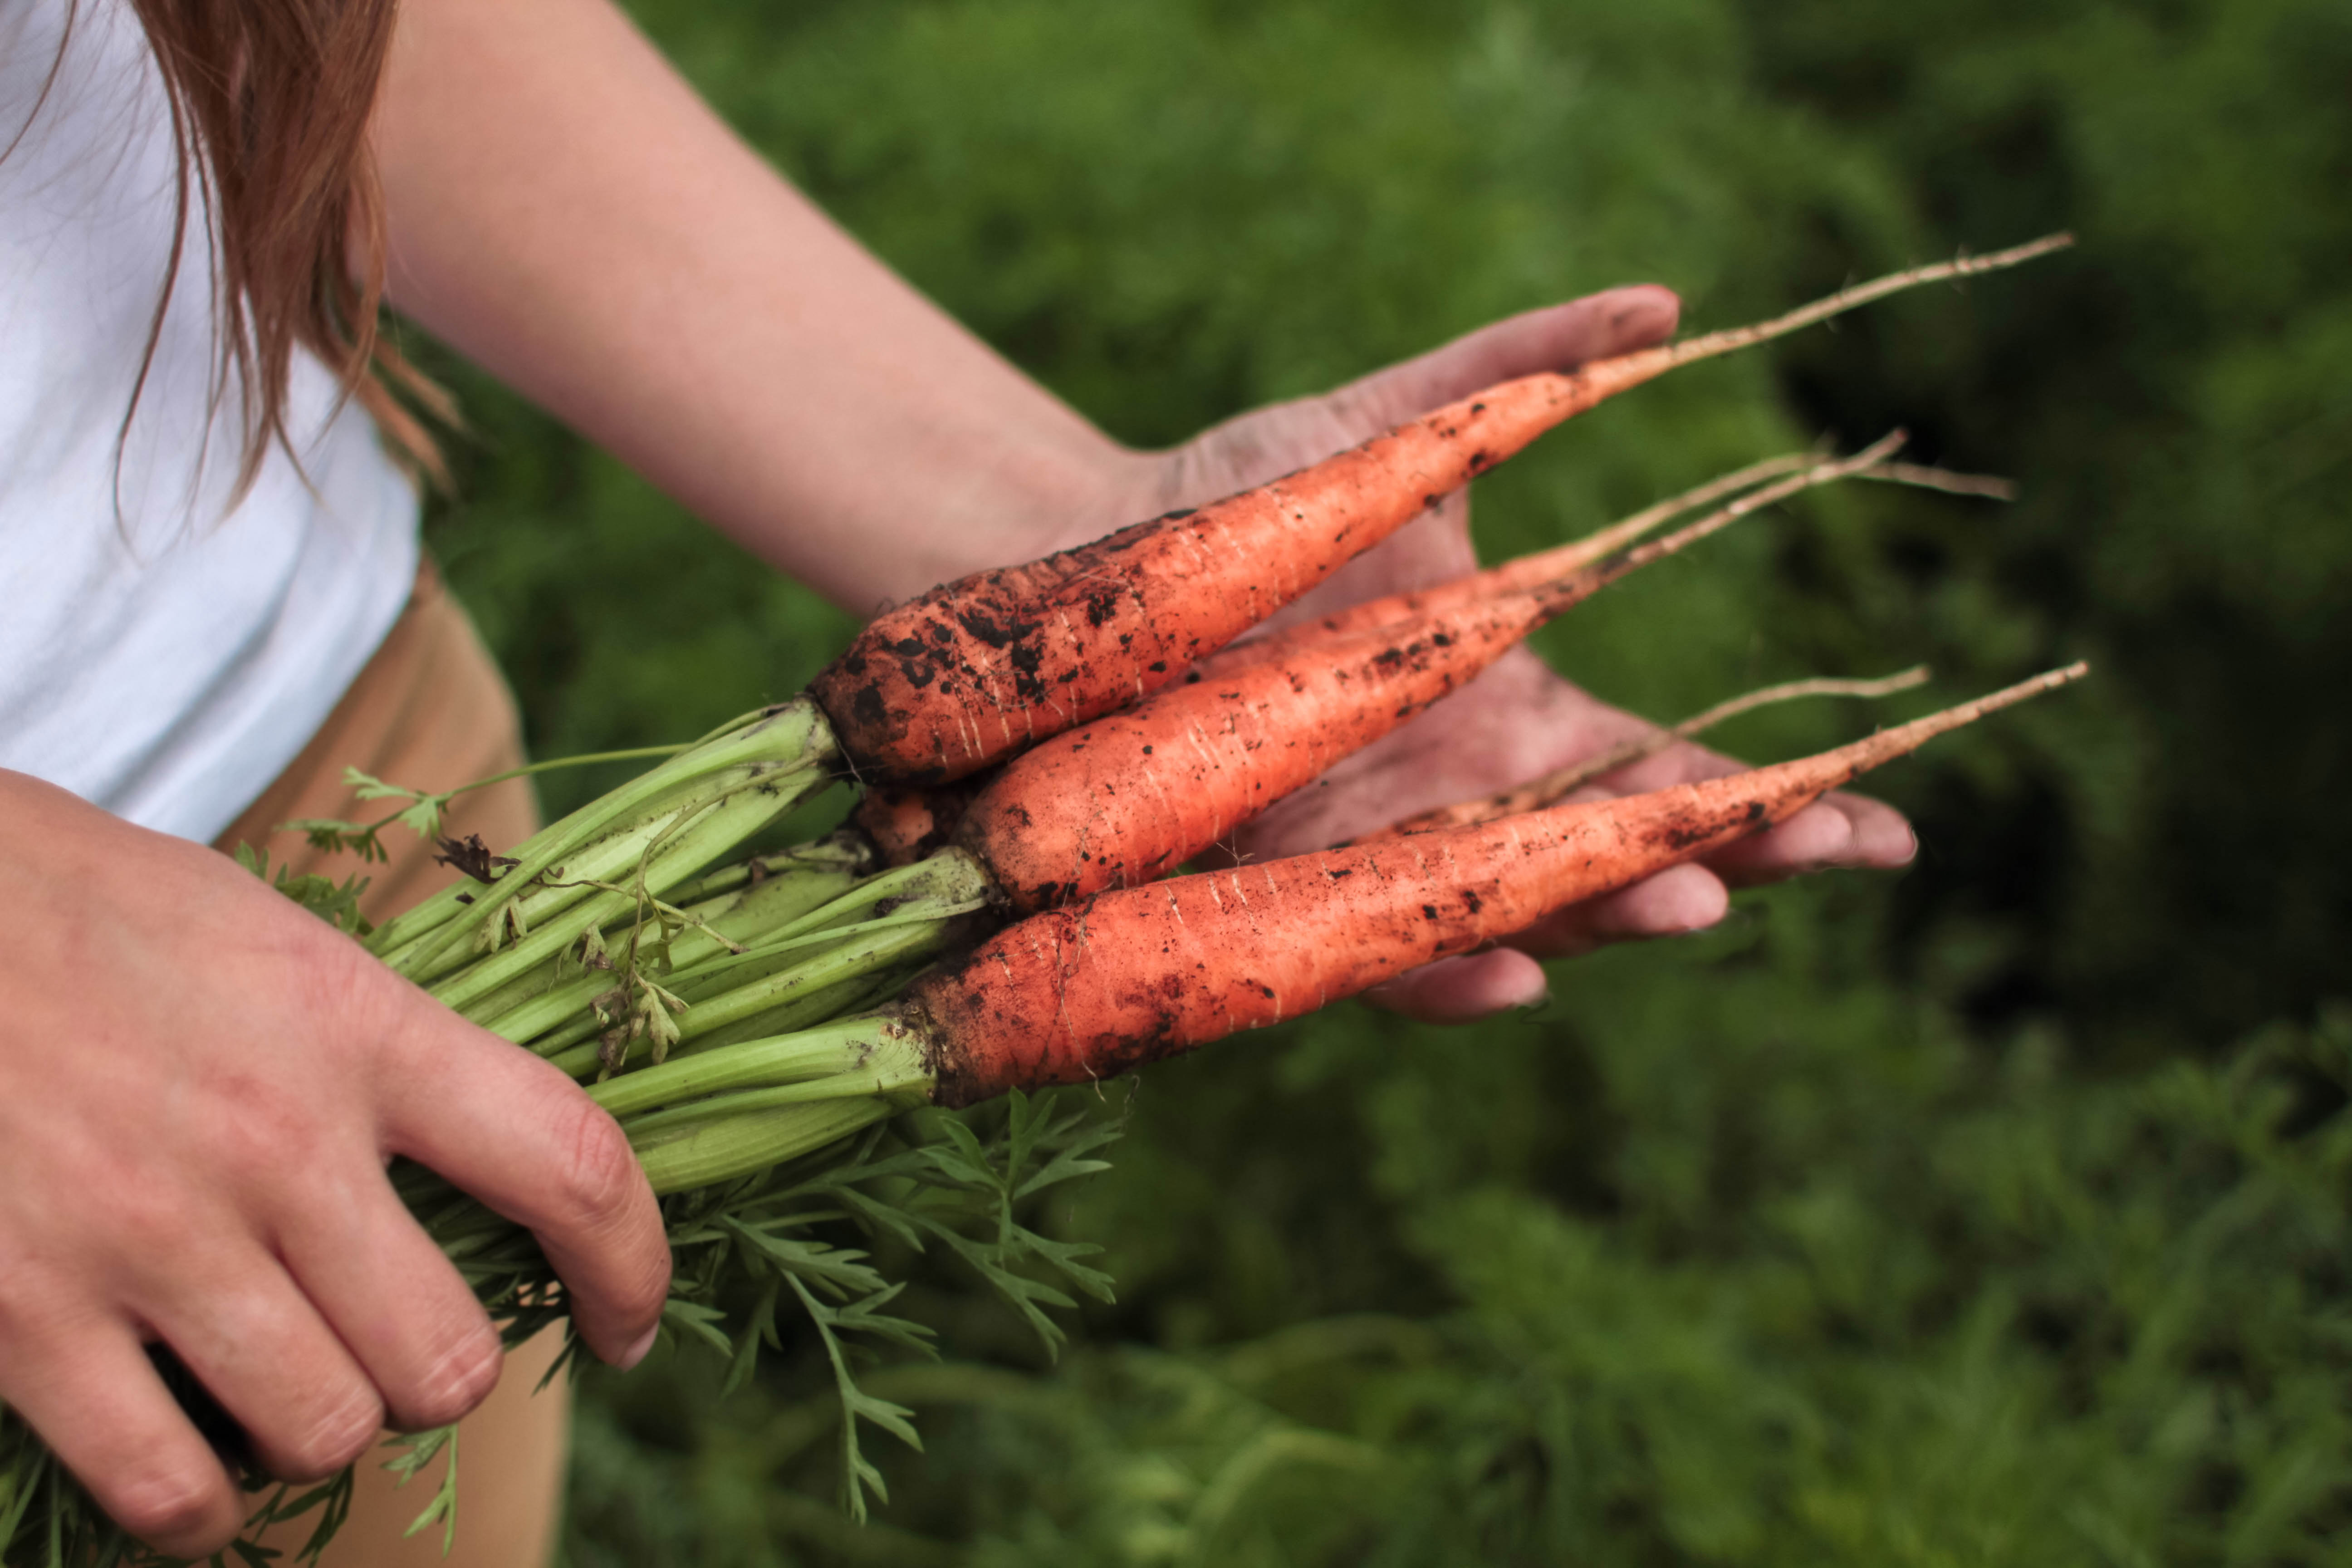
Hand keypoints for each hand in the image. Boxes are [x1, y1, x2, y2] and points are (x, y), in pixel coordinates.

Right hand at [0, 773, 669, 1557]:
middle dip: (439, 1374)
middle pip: (444, 1355)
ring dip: (324, 1428)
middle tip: (395, 1343)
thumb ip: (388, 1050)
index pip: (570, 1165)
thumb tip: (490, 1157)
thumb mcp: (279, 942)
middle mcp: (274, 1143)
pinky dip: (199, 1501)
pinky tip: (193, 1452)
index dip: (635, 1265)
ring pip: (325, 1431)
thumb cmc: (96, 915)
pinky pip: (169, 1487)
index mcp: (357, 1030)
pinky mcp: (25, 1317)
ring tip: (285, 1379)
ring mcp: (148, 1237)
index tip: (632, 1323)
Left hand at [1112, 288, 1916, 1021]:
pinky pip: (1379, 960)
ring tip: (1693, 898)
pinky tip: (1515, 972)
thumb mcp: (1401, 426)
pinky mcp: (1292, 893)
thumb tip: (1664, 302)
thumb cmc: (1252, 499)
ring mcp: (1386, 857)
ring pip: (1526, 916)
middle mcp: (1469, 805)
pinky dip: (1446, 975)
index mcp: (1519, 719)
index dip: (1781, 804)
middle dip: (1735, 864)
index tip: (1888, 816)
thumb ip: (1523, 364)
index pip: (1675, 779)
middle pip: (1629, 858)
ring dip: (1612, 914)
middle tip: (1832, 848)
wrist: (1103, 562)